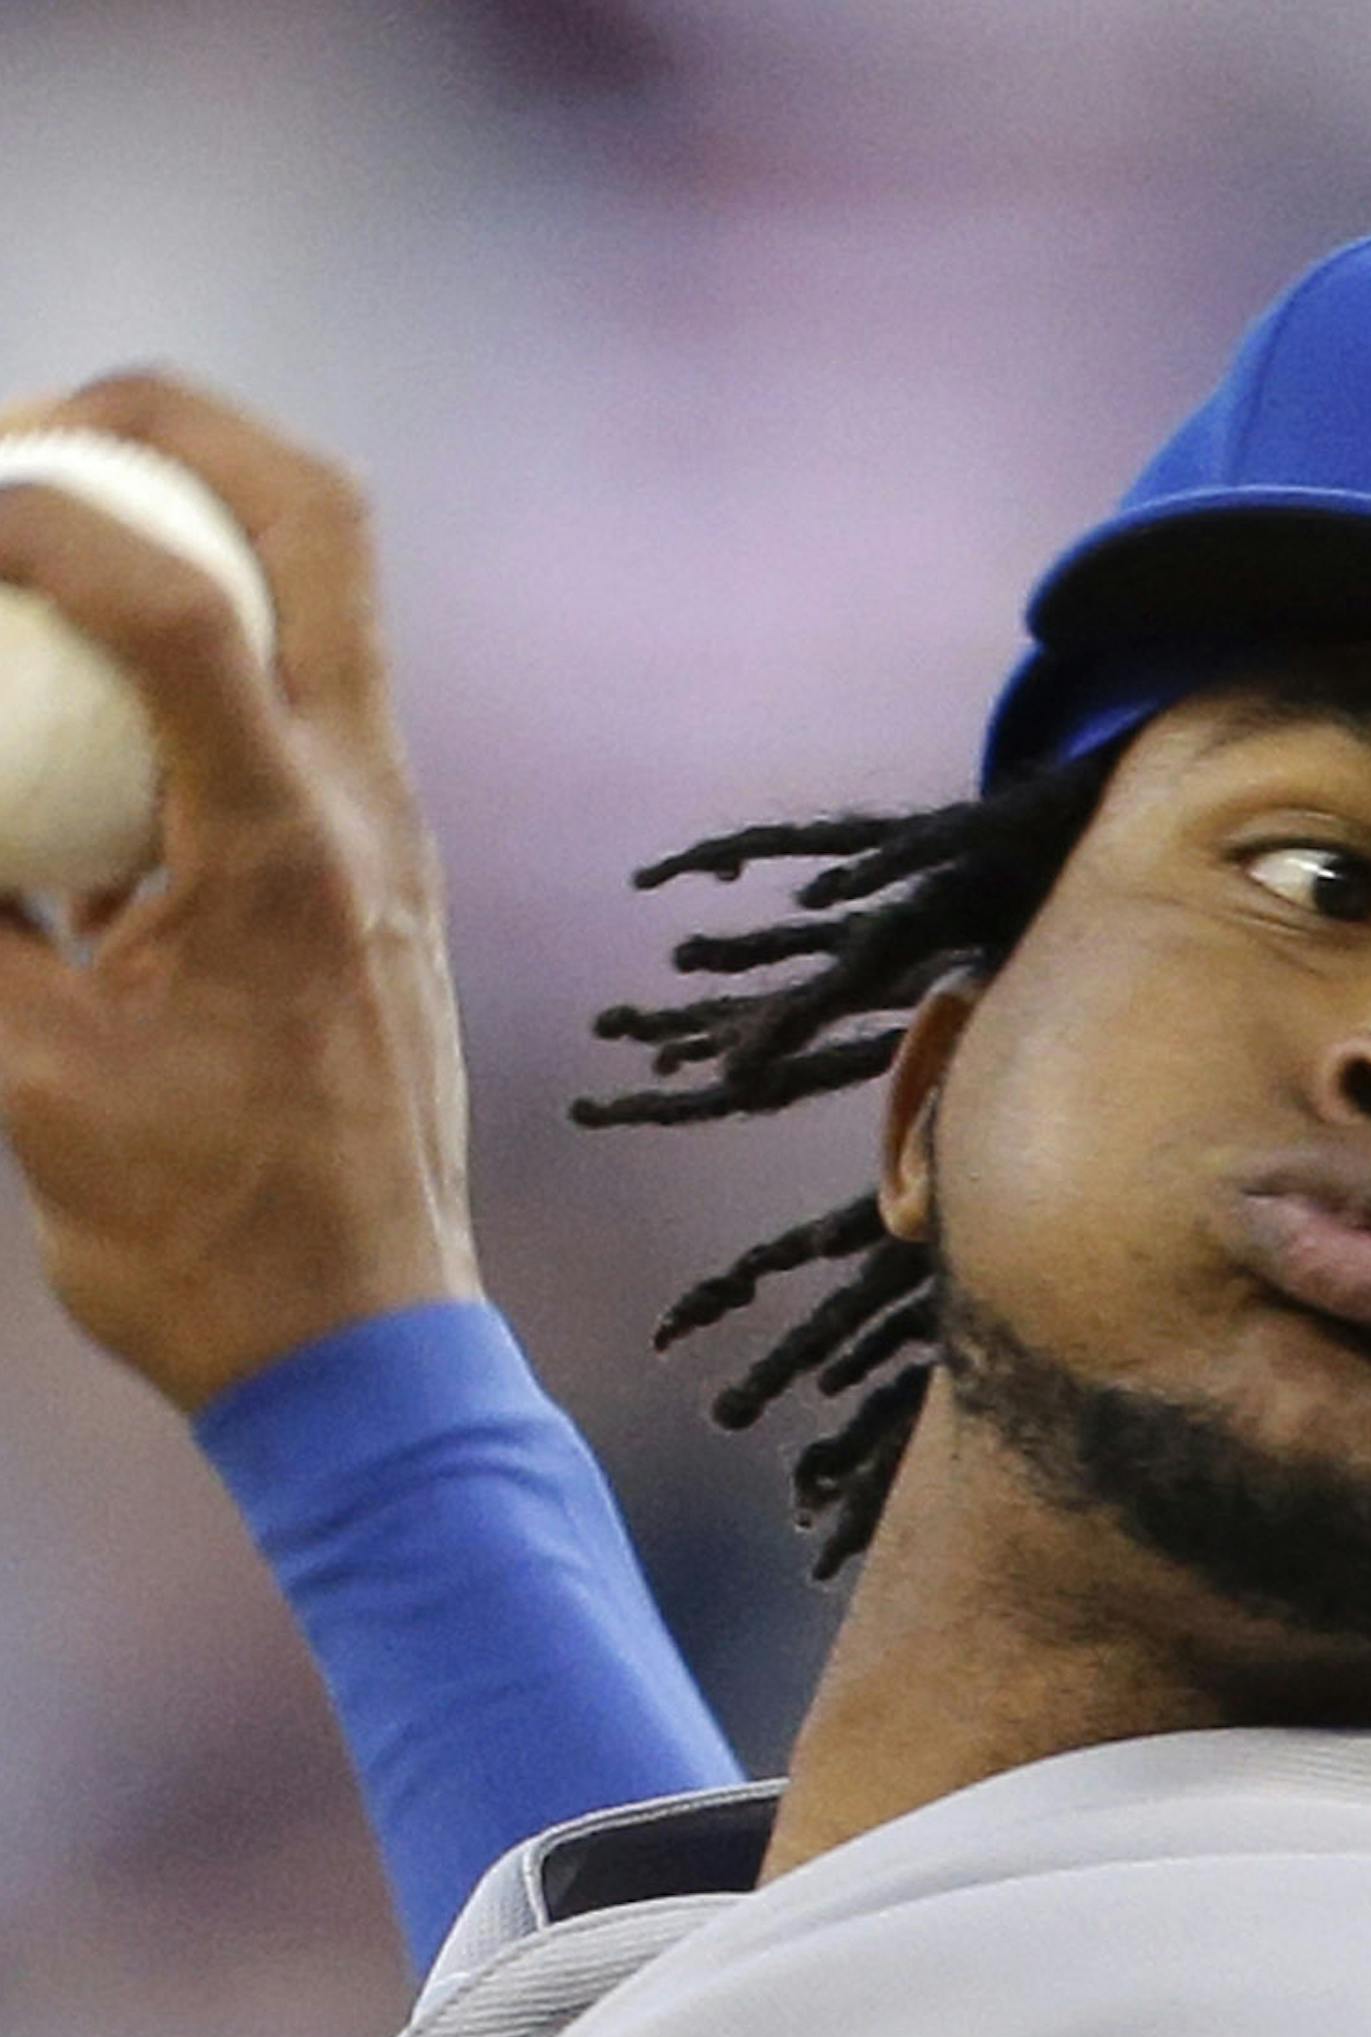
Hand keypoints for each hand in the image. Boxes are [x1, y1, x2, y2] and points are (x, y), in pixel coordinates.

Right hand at [0, 370, 481, 1413]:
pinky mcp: (377, 869)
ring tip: (34, 524)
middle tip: (19, 433)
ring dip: (193, 513)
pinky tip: (72, 699)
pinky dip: (195, 643)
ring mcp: (390, 830)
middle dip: (169, 423)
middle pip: (319, 518)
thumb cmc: (206, 1239)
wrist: (366, 1336)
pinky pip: (297, 695)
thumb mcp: (29, 1077)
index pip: (173, 603)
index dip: (30, 511)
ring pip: (327, 591)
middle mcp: (366, 807)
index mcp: (289, 849)